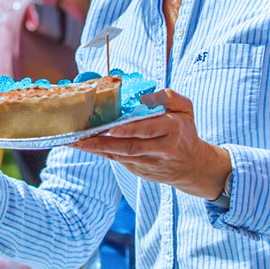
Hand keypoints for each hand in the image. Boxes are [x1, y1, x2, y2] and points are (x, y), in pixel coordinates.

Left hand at [74, 89, 231, 199]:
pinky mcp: (141, 171)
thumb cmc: (185, 131)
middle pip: (129, 146)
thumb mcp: (185, 109)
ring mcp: (149, 163)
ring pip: (121, 156)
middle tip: (82, 137)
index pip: (148, 129)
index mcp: (172, 130)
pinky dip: (102, 154)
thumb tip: (144, 97)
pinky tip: (86, 146)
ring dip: (97, 149)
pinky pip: (119, 161)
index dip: (128, 130)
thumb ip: (168, 97)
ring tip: (76, 141)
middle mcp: (160, 149)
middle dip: (103, 143)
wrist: (192, 166)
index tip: (110, 128)